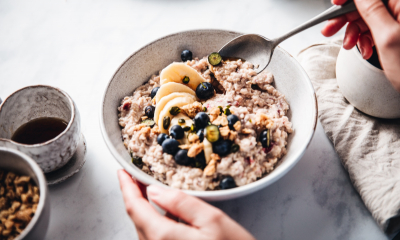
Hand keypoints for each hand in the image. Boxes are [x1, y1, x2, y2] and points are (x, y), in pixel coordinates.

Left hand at [117, 170, 254, 239]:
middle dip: (134, 194)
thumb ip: (181, 203)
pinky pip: (154, 237)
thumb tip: (155, 191)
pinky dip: (152, 220)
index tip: (123, 171)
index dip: (126, 186)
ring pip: (144, 228)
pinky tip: (162, 212)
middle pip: (137, 218)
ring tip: (146, 190)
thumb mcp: (212, 221)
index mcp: (163, 236)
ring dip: (142, 207)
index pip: (135, 207)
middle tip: (136, 176)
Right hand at [321, 0, 399, 91]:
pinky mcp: (398, 32)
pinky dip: (365, 39)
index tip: (335, 4)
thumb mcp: (387, 37)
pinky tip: (365, 50)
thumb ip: (372, 10)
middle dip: (347, 17)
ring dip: (354, 32)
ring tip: (350, 46)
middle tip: (330, 29)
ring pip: (368, 17)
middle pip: (367, 4)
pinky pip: (375, 29)